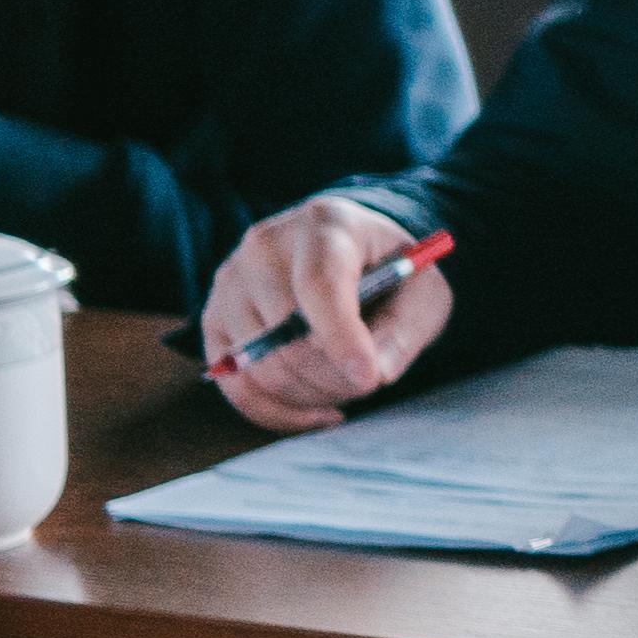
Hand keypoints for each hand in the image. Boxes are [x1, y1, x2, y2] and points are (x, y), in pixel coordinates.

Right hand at [197, 195, 456, 429]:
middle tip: (368, 381)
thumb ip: (406, 329)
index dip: (342, 337)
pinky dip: (277, 412)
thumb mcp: (423, 290)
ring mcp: (231, 283)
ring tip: (345, 384)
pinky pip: (236, 386)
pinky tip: (317, 410)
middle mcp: (265, 246)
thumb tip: (375, 372)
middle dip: (336, 377)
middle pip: (288, 334)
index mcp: (325, 224)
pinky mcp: (214, 320)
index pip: (319, 284)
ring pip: (261, 367)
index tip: (369, 377)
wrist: (350, 253)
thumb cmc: (390, 271)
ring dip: (311, 395)